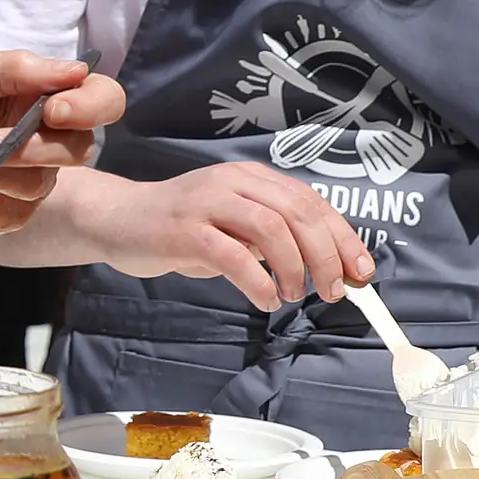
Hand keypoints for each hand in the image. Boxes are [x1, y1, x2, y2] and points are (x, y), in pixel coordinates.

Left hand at [0, 50, 124, 234]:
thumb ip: (8, 70)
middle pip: (78, 149)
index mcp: (28, 93)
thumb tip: (76, 68)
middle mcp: (34, 135)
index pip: (96, 98)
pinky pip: (3, 215)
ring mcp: (20, 179)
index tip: (54, 110)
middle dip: (26, 150)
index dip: (89, 105)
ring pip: (35, 186)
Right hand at [89, 165, 372, 308]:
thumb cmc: (181, 228)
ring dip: (294, 267)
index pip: (312, 203)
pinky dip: (258, 282)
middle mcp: (235, 182)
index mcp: (253, 178)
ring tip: (294, 295)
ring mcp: (209, 203)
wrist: (117, 219)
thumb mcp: (233, 226)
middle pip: (298, 213)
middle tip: (333, 291)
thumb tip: (328, 268)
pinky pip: (233, 255)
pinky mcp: (185, 230)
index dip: (344, 238)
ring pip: (271, 229)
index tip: (362, 273)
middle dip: (326, 256)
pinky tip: (265, 299)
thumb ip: (272, 238)